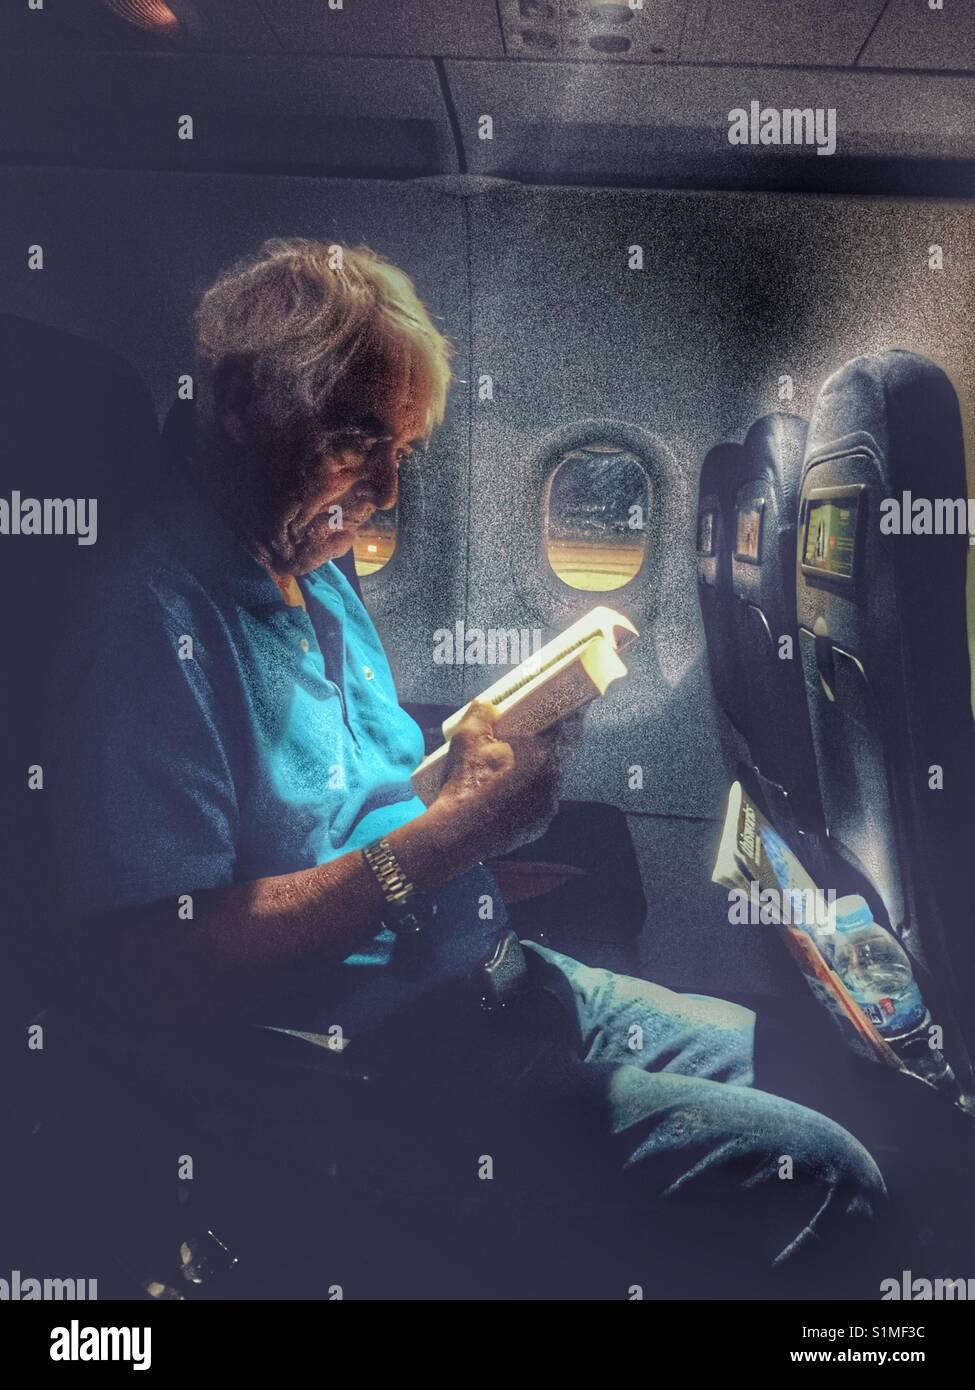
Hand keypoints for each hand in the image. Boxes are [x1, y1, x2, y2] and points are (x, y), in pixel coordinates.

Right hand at [430, 701, 579, 862]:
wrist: (456, 834)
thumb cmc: (464, 783)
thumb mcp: (467, 737)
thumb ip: (480, 713)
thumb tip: (487, 705)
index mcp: (543, 756)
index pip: (571, 727)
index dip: (572, 714)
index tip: (570, 705)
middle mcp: (553, 781)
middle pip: (564, 753)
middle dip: (556, 739)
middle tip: (541, 730)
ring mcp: (548, 806)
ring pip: (552, 778)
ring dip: (542, 767)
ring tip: (522, 760)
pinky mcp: (539, 825)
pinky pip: (542, 801)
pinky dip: (532, 792)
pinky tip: (515, 789)